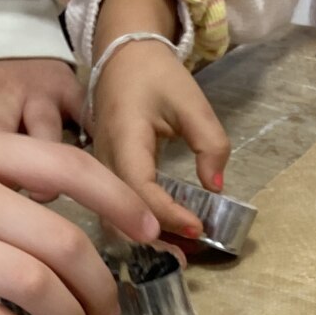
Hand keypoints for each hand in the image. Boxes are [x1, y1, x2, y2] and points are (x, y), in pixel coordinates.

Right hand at [88, 0, 229, 238]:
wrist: (123, 53)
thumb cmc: (156, 74)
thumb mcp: (191, 102)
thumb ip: (210, 143)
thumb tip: (217, 187)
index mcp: (124, 136)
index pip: (139, 187)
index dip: (167, 213)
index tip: (198, 227)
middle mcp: (103, 156)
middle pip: (118, 211)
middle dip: (152, 240)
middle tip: (186, 260)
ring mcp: (98, 166)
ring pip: (111, 214)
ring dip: (143, 238)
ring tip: (176, 256)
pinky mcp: (103, 171)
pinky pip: (113, 206)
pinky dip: (136, 225)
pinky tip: (162, 237)